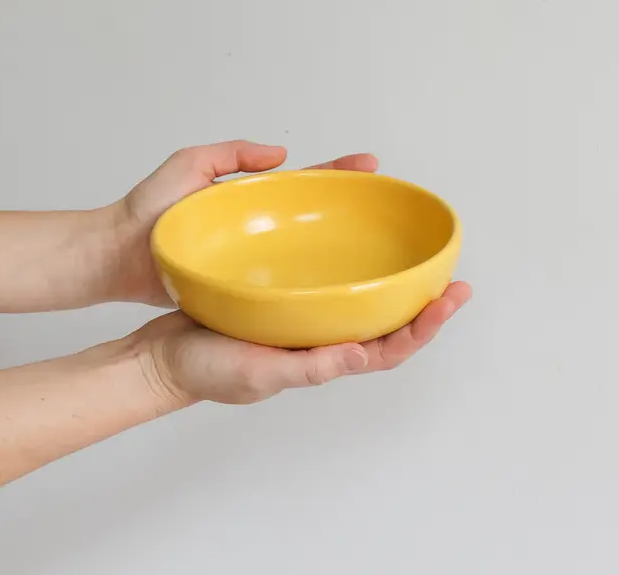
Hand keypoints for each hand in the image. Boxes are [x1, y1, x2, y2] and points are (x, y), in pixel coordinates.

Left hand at [108, 140, 379, 305]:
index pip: (305, 183)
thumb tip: (281, 154)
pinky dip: (309, 288)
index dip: (338, 174)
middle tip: (387, 210)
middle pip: (315, 219)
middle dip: (351, 212)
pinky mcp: (242, 287)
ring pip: (305, 255)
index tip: (370, 166)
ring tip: (377, 253)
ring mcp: (253, 259)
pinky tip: (337, 294)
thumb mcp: (188, 165)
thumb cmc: (146, 211)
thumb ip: (230, 153)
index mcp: (251, 197)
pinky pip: (282, 287)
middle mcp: (259, 228)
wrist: (114, 256)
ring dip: (338, 253)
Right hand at [133, 282, 471, 406]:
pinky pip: (325, 284)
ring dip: (391, 285)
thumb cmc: (205, 369)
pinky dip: (347, 268)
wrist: (164, 356)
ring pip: (359, 303)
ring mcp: (302, 321)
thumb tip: (360, 354)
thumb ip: (307, 366)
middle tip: (454, 280)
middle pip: (383, 325)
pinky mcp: (282, 301)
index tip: (452, 298)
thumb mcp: (257, 373)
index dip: (425, 327)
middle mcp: (319, 340)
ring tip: (414, 258)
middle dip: (422, 306)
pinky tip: (348, 246)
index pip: (387, 348)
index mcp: (321, 360)